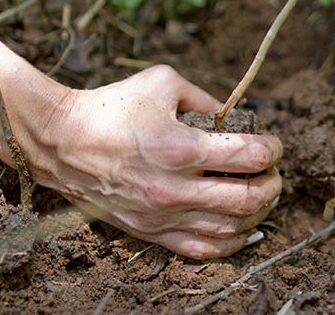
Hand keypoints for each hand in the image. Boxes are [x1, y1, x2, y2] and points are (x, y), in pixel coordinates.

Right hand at [39, 65, 282, 258]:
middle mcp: (173, 187)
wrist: (61, 141)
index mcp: (179, 147)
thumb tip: (234, 117)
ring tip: (261, 195)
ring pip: (231, 228)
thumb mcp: (162, 83)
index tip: (273, 144)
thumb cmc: (110, 107)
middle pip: (248, 198)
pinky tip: (242, 229)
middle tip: (273, 171)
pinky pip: (202, 250)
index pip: (248, 155)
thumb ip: (205, 99)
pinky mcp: (150, 231)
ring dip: (258, 212)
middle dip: (273, 183)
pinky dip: (231, 243)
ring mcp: (161, 215)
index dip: (272, 149)